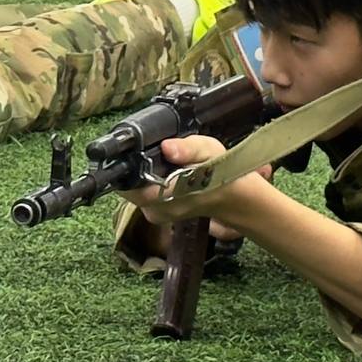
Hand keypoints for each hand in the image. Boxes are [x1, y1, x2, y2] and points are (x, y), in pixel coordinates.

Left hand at [118, 134, 271, 225]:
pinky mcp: (160, 213)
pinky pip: (144, 193)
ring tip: (159, 159)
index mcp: (164, 197)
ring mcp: (157, 214)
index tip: (128, 150)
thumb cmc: (225, 175)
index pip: (126, 184)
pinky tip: (164, 170)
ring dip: (142, 173)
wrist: (237, 199)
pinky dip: (149, 180)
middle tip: (148, 150)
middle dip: (134, 166)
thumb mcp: (210, 151)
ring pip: (135, 188)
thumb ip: (188, 149)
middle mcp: (156, 210)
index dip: (124, 165)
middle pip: (128, 185)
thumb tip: (167, 147)